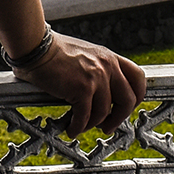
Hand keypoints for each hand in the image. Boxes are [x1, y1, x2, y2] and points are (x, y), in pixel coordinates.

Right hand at [17, 32, 147, 134]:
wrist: (36, 46)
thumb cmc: (52, 49)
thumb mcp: (84, 53)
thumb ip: (97, 68)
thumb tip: (101, 93)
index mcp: (109, 57)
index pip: (137, 77)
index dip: (136, 97)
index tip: (127, 108)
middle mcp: (107, 66)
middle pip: (128, 100)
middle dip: (118, 118)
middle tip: (108, 127)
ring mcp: (96, 77)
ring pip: (104, 112)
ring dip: (91, 124)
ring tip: (80, 126)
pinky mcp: (82, 89)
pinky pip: (85, 116)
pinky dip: (77, 126)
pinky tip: (70, 128)